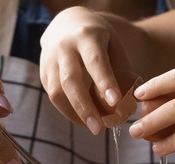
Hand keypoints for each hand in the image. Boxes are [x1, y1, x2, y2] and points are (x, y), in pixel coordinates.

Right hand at [40, 6, 135, 134]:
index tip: (115, 102)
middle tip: (99, 129)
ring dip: (75, 115)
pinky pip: (53, 97)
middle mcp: (64, 46)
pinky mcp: (43, 73)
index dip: (104, 82)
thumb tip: (131, 103)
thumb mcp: (114, 45)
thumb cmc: (98, 38)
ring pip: (57, 92)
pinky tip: (84, 119)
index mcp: (86, 36)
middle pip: (70, 81)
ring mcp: (49, 60)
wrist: (66, 23)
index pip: (95, 61)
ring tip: (94, 128)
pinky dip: (69, 111)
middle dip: (85, 108)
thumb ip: (123, 70)